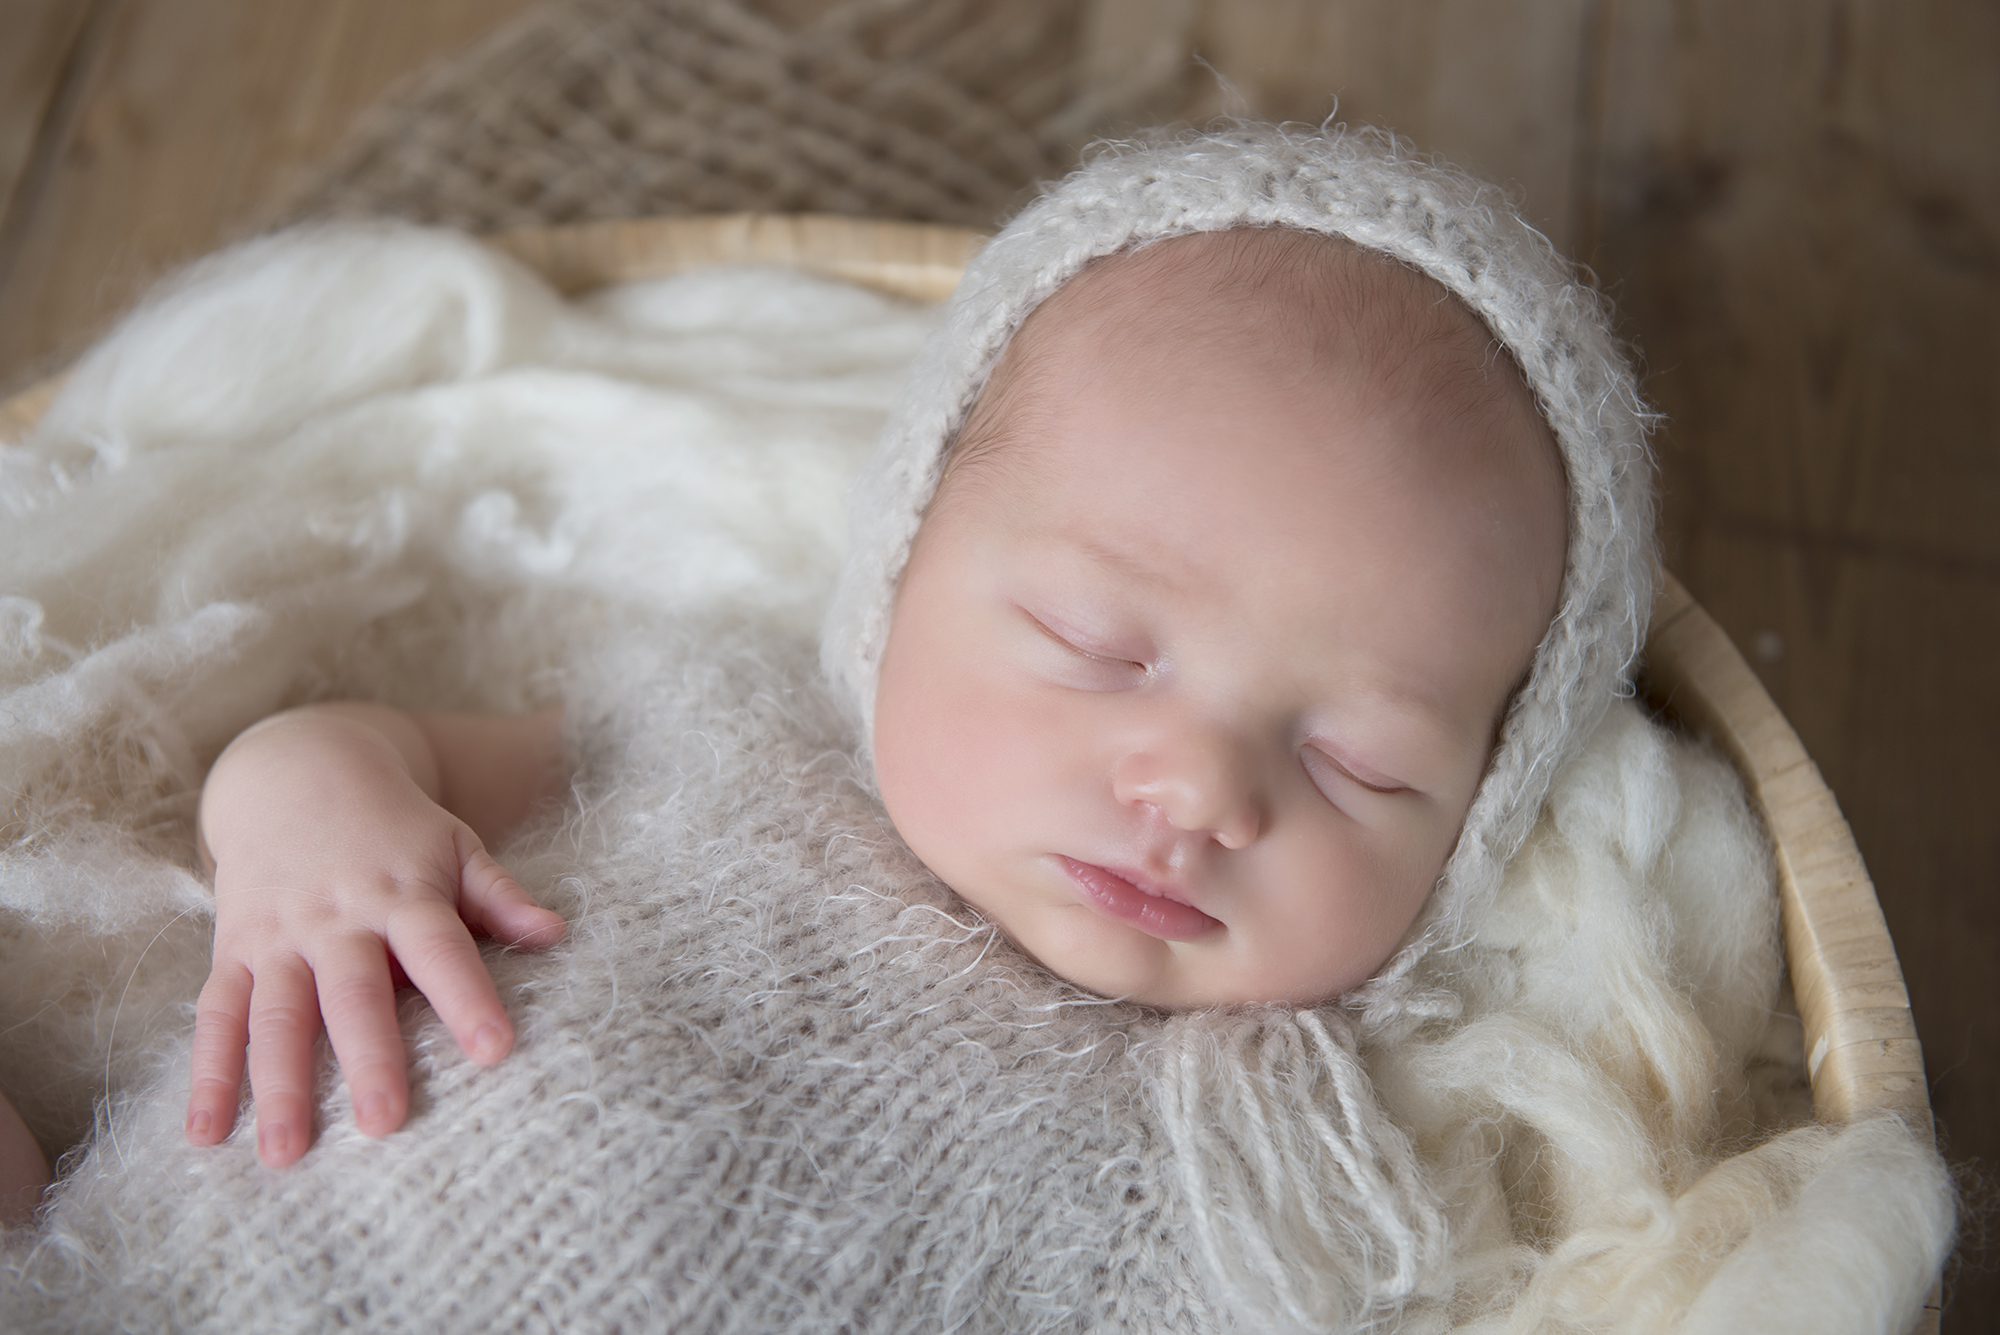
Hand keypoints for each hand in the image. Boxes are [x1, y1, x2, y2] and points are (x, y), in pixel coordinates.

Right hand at [186, 713, 565, 1167]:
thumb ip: (499, 896)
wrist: (297, 774)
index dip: (468, 998)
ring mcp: (279, 940)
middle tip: (383, 1124)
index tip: (496, 1051)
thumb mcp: (453, 846)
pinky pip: (216, 1017)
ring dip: (277, 1086)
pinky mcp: (234, 953)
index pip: (441, 951)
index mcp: (402, 896)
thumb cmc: (395, 828)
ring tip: (284, 1154)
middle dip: (368, 1058)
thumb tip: (557, 933)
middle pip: (353, 994)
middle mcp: (337, 922)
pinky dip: (206, 1075)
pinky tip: (204, 1133)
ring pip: (276, 1016)